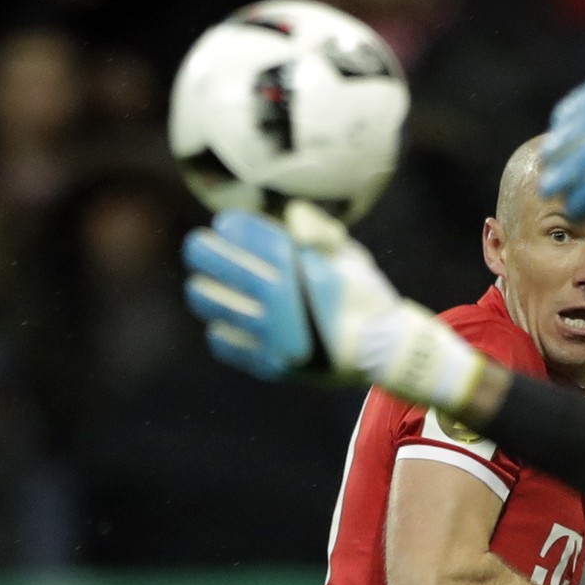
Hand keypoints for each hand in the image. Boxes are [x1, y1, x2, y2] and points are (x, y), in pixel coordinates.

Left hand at [183, 201, 483, 412]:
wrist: (387, 353)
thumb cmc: (365, 297)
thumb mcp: (351, 256)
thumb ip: (319, 230)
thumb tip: (289, 218)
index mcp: (309, 272)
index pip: (257, 240)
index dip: (237, 228)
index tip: (226, 223)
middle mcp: (288, 304)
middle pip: (225, 268)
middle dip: (205, 251)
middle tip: (198, 246)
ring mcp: (276, 338)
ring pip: (215, 304)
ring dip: (205, 289)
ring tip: (204, 283)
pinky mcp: (270, 366)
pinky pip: (224, 342)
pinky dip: (220, 328)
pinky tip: (228, 320)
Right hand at [541, 49, 584, 251]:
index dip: (577, 207)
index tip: (572, 214)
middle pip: (575, 163)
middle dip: (557, 179)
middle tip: (546, 189)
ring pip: (571, 131)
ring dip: (556, 148)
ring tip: (547, 161)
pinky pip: (579, 100)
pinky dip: (566, 115)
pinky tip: (560, 127)